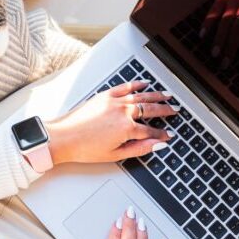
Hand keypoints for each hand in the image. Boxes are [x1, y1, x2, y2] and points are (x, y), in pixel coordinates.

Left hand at [45, 81, 176, 165]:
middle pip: (150, 110)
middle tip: (175, 110)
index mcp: (127, 128)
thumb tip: (156, 145)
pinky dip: (136, 84)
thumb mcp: (115, 155)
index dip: (162, 134)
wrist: (63, 137)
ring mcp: (114, 101)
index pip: (151, 131)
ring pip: (141, 96)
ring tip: (167, 95)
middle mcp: (123, 112)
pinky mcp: (104, 95)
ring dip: (156, 95)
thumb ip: (139, 148)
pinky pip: (125, 87)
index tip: (169, 135)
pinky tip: (144, 84)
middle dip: (165, 110)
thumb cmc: (85, 148)